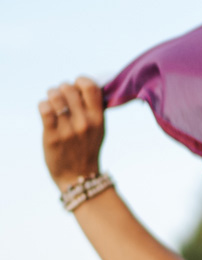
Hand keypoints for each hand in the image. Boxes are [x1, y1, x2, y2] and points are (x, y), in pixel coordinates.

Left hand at [39, 77, 104, 191]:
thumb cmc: (87, 149)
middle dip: (62, 89)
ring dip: (51, 96)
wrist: (78, 177)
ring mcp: (68, 129)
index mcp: (98, 119)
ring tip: (53, 105)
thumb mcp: (99, 129)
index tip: (78, 90)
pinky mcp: (52, 135)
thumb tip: (82, 85)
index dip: (80, 82)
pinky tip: (47, 114)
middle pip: (68, 87)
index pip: (90, 86)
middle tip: (62, 99)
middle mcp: (85, 122)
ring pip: (54, 95)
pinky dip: (43, 106)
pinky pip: (43, 107)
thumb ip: (93, 108)